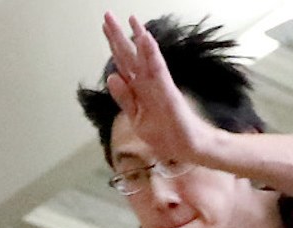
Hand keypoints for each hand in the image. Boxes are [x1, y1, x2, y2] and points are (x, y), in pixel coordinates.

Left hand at [100, 14, 223, 166]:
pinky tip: (146, 40)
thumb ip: (124, 99)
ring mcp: (158, 85)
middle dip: (119, 35)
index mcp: (139, 88)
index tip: (105, 26)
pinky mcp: (168, 92)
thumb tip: (111, 77)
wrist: (187, 148)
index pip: (123, 62)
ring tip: (130, 19)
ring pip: (144, 58)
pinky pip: (158, 70)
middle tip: (108, 15)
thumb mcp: (136, 118)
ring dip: (137, 38)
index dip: (114, 44)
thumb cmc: (165, 133)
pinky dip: (151, 55)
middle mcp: (148, 83)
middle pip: (130, 55)